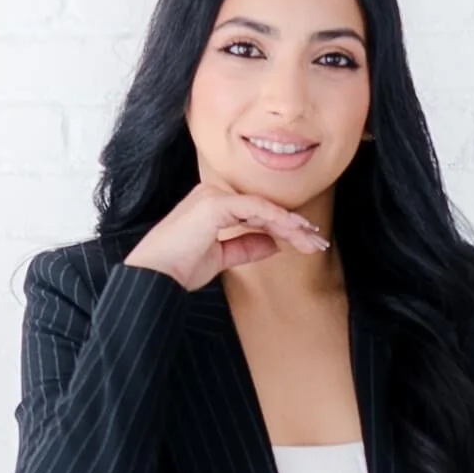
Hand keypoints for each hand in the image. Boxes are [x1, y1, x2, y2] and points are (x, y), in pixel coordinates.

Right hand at [122, 177, 329, 290]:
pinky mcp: (215, 204)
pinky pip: (255, 209)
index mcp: (212, 205)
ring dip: (291, 225)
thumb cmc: (179, 269)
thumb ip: (246, 246)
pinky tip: (294, 233)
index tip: (306, 242)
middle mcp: (213, 195)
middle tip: (318, 242)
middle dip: (293, 226)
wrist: (155, 277)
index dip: (283, 227)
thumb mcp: (220, 258)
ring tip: (313, 240)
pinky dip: (277, 220)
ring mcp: (213, 197)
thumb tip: (274, 242)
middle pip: (263, 208)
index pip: (255, 213)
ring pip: (263, 208)